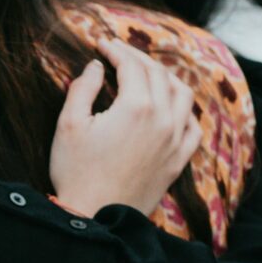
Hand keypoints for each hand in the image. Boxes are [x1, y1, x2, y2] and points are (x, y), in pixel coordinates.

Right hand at [50, 41, 200, 214]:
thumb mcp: (68, 125)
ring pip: (182, 94)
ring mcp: (175, 141)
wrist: (94, 217)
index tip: (102, 45)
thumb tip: (95, 67)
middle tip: (120, 54)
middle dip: (139, 58)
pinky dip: (184, 110)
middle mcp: (163, 119)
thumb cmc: (76, 172)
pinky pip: (193, 126)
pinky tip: (171, 108)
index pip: (132, 65)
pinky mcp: (178, 160)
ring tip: (147, 74)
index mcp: (136, 107)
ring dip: (165, 77)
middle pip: (158, 74)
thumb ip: (82, 88)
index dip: (116, 50)